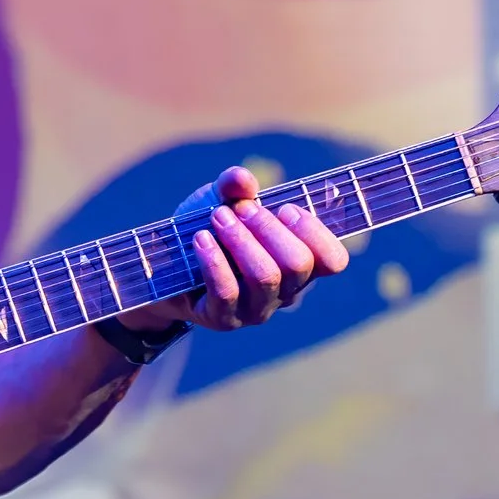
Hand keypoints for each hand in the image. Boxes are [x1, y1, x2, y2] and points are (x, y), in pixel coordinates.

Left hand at [118, 165, 350, 334]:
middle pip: (298, 264)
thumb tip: (242, 180)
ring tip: (218, 218)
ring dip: (241, 240)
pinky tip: (200, 239)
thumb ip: (234, 185)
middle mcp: (285, 291)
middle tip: (240, 209)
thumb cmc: (209, 229)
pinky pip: (227, 292)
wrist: (166, 266)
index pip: (333, 260)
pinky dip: (214, 260)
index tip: (286, 208)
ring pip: (265, 277)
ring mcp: (256, 309)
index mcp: (299, 263)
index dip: (314, 232)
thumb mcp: (222, 199)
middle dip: (268, 227)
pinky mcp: (224, 318)